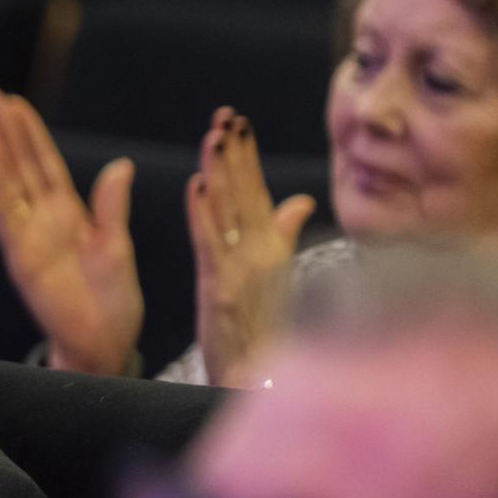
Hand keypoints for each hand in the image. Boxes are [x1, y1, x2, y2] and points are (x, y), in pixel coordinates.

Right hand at [0, 90, 142, 374]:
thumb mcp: (119, 248)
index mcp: (70, 211)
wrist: (101, 342)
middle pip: (19, 165)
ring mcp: (29, 236)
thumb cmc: (113, 300)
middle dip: (3, 130)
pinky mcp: (21, 257)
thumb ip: (113, 207)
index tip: (12, 103)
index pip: (45, 161)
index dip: (28, 132)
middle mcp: (44, 218)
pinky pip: (6, 216)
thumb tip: (120, 166)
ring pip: (7, 184)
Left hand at [186, 108, 314, 388]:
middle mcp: (262, 253)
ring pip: (230, 210)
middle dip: (236, 152)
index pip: (257, 192)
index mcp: (271, 248)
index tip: (239, 122)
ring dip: (222, 170)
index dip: (247, 157)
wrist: (263, 384)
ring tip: (214, 134)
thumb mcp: (275, 277)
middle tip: (227, 114)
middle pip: (246, 193)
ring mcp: (244, 270)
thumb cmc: (267, 332)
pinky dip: (204, 213)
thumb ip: (283, 234)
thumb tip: (299, 201)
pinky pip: (211, 244)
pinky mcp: (223, 289)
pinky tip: (198, 186)